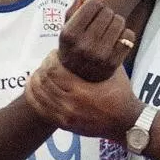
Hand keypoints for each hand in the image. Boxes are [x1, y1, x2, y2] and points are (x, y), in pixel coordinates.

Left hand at [25, 51, 140, 138]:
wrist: (125, 122)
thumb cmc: (121, 93)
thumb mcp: (114, 70)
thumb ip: (102, 54)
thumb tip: (91, 35)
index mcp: (82, 91)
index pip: (53, 70)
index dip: (51, 59)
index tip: (55, 53)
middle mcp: (71, 105)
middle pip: (44, 81)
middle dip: (44, 67)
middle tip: (48, 61)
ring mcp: (66, 117)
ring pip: (39, 94)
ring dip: (37, 80)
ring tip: (41, 71)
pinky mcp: (64, 124)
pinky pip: (40, 109)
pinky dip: (33, 96)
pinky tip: (34, 86)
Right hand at [59, 0, 135, 81]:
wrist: (77, 75)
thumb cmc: (74, 41)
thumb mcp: (70, 20)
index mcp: (68, 34)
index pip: (92, 4)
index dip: (93, 6)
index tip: (90, 15)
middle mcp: (83, 46)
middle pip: (107, 11)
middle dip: (105, 14)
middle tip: (99, 26)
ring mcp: (99, 56)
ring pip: (119, 21)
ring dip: (116, 23)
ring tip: (108, 32)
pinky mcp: (113, 63)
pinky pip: (129, 35)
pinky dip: (125, 35)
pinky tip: (116, 41)